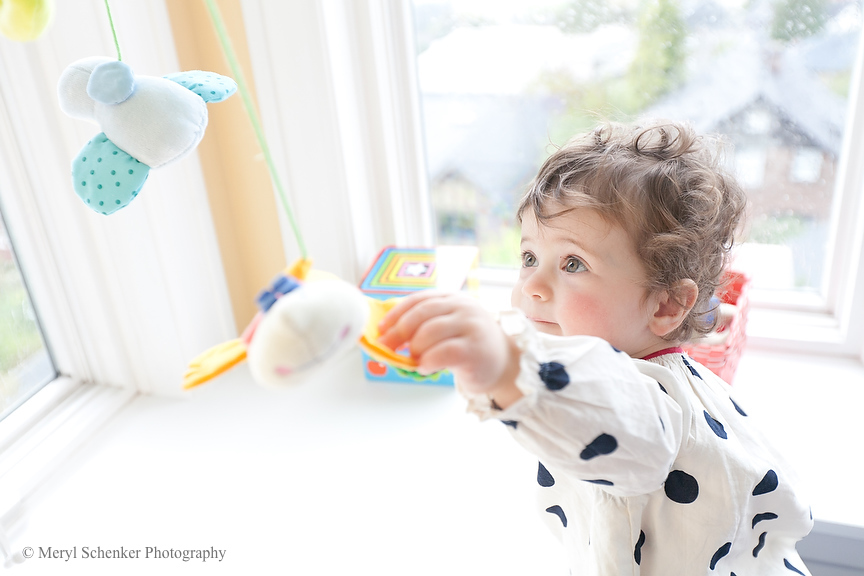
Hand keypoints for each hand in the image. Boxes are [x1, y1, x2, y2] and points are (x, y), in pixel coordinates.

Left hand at [378, 292, 522, 406]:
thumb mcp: (450, 326)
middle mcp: (464, 307)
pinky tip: (426, 368)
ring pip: (429, 332)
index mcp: (454, 298)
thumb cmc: (470, 346)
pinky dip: (427, 362)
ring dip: (414, 348)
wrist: (506, 364)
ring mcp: (471, 326)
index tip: (381, 328)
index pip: (419, 299)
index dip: (396, 313)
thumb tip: (387, 331)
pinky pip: (442, 353)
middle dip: (399, 331)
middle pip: (422, 313)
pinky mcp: (475, 349)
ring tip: (415, 359)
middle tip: (387, 347)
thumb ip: (426, 323)